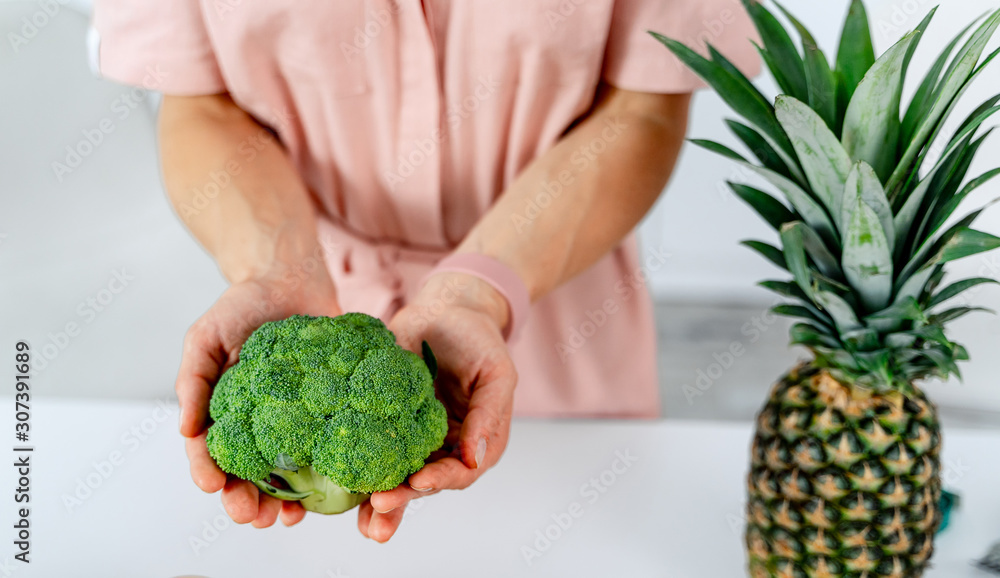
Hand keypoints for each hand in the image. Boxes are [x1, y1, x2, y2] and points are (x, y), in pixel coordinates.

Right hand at [176, 270, 340, 527]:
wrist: (291, 277)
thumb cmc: (243, 305)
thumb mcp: (205, 337)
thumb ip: (193, 380)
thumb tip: (185, 430)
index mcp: (223, 411)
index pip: (210, 453)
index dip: (209, 474)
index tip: (214, 487)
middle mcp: (257, 423)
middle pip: (248, 475)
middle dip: (246, 502)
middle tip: (253, 516)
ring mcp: (293, 421)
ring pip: (285, 475)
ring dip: (282, 503)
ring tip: (285, 519)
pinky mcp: (324, 412)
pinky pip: (323, 450)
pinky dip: (323, 478)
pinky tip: (326, 494)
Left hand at [358, 272, 517, 541]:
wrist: (445, 311)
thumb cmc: (477, 340)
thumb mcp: (496, 374)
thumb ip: (488, 415)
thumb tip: (474, 458)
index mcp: (475, 441)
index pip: (459, 472)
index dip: (440, 480)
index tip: (419, 481)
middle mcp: (443, 447)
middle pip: (425, 483)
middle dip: (404, 499)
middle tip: (381, 505)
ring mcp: (413, 439)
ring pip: (397, 476)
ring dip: (382, 501)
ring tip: (366, 522)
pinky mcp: (384, 424)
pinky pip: (371, 451)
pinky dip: (359, 473)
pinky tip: (344, 491)